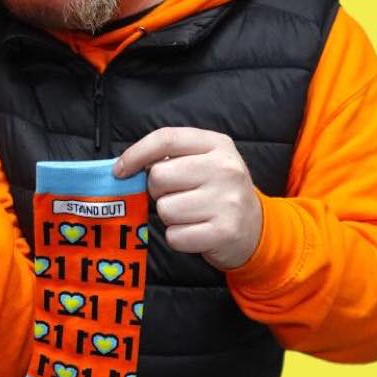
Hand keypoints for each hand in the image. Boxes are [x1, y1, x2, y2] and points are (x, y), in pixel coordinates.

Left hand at [114, 127, 262, 269]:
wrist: (256, 227)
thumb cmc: (217, 191)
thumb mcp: (204, 161)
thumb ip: (170, 157)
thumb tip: (126, 167)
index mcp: (217, 144)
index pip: (165, 139)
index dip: (136, 154)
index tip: (120, 170)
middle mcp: (225, 169)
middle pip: (159, 177)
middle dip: (158, 191)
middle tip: (176, 196)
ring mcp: (227, 200)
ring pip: (165, 209)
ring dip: (170, 216)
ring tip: (191, 214)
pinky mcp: (224, 231)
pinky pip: (175, 236)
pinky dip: (179, 237)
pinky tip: (196, 231)